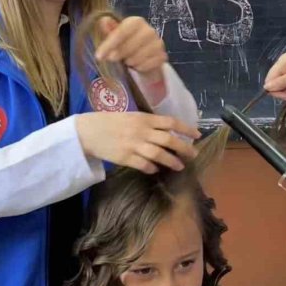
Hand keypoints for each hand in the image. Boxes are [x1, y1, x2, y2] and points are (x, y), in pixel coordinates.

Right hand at [76, 112, 199, 173]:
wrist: (88, 132)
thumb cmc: (110, 122)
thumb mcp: (130, 116)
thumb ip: (147, 122)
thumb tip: (166, 130)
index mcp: (144, 118)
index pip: (170, 122)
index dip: (186, 129)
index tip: (197, 135)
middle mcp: (141, 131)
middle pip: (169, 140)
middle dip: (184, 148)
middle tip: (193, 155)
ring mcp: (134, 145)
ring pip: (159, 154)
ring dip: (172, 161)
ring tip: (180, 166)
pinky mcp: (126, 158)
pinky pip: (144, 165)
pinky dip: (152, 168)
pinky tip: (156, 169)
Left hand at [95, 17, 166, 83]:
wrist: (147, 55)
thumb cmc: (128, 43)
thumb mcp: (116, 35)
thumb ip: (110, 30)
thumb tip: (103, 20)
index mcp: (136, 22)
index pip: (121, 32)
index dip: (109, 44)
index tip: (99, 56)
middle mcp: (149, 30)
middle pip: (129, 46)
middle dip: (118, 54)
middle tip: (112, 59)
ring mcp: (158, 43)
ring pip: (137, 58)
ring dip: (129, 62)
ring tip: (127, 60)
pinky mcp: (162, 56)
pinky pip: (146, 66)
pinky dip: (139, 67)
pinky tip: (137, 65)